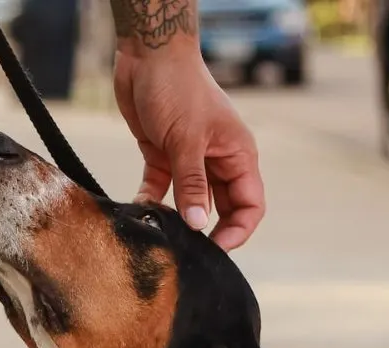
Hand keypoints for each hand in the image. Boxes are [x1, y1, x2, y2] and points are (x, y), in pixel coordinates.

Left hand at [113, 48, 264, 249]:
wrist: (148, 56)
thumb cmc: (177, 87)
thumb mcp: (186, 140)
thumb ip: (192, 185)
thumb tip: (198, 225)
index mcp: (238, 154)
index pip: (250, 204)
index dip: (237, 231)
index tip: (214, 249)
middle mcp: (218, 160)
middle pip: (221, 208)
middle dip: (205, 230)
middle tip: (184, 250)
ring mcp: (190, 159)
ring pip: (189, 201)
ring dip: (175, 218)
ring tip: (159, 233)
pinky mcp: (162, 154)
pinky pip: (161, 188)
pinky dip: (151, 201)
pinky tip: (139, 210)